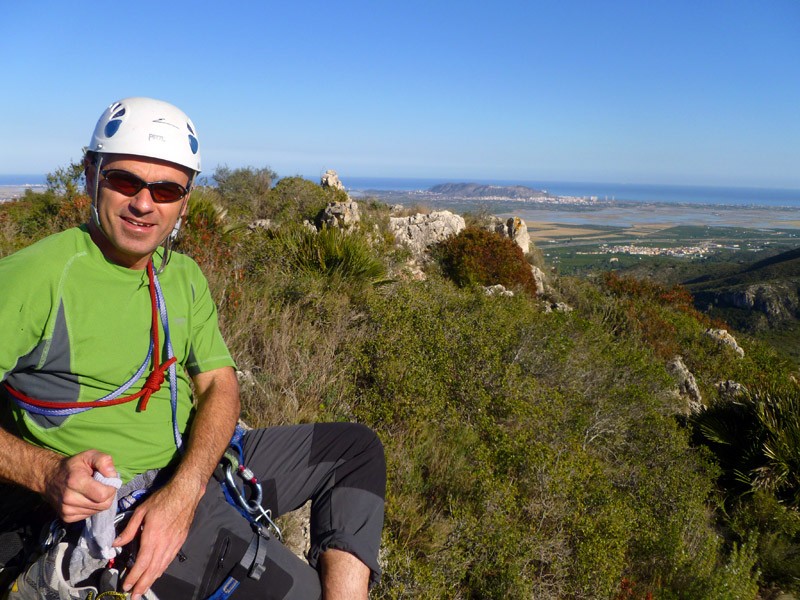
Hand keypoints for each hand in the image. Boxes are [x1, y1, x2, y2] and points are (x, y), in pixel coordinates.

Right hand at [43, 450, 117, 522]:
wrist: (49, 477)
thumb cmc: (73, 466)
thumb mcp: (89, 455)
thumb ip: (104, 461)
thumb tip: (113, 475)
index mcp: (76, 482)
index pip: (103, 494)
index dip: (111, 488)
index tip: (108, 481)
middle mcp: (69, 498)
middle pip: (103, 505)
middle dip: (108, 495)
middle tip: (103, 486)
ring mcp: (67, 510)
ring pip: (97, 510)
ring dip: (100, 501)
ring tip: (93, 491)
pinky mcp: (67, 517)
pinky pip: (89, 515)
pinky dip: (92, 507)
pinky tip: (87, 498)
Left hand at [114, 479, 202, 599]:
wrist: (186, 493)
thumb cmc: (163, 499)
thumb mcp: (141, 510)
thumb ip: (129, 529)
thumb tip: (116, 543)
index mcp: (153, 536)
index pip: (142, 562)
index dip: (134, 576)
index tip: (126, 586)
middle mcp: (164, 543)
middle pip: (153, 569)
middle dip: (142, 584)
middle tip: (135, 596)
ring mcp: (174, 543)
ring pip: (162, 567)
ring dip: (152, 580)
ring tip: (143, 589)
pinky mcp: (180, 541)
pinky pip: (170, 560)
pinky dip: (162, 570)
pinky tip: (156, 574)